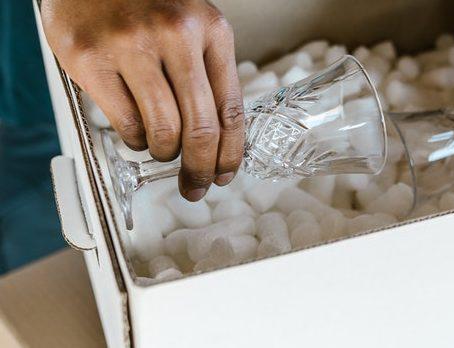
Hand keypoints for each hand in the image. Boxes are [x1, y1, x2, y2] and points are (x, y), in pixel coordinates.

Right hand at [41, 0, 244, 200]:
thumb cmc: (144, 7)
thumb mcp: (191, 28)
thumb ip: (207, 72)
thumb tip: (221, 139)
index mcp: (211, 29)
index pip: (232, 107)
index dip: (231, 152)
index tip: (226, 174)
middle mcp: (176, 35)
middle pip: (201, 127)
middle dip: (201, 168)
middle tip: (196, 186)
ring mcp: (131, 45)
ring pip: (163, 130)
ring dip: (165, 154)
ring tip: (162, 151)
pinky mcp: (91, 58)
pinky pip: (126, 123)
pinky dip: (136, 141)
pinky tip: (137, 134)